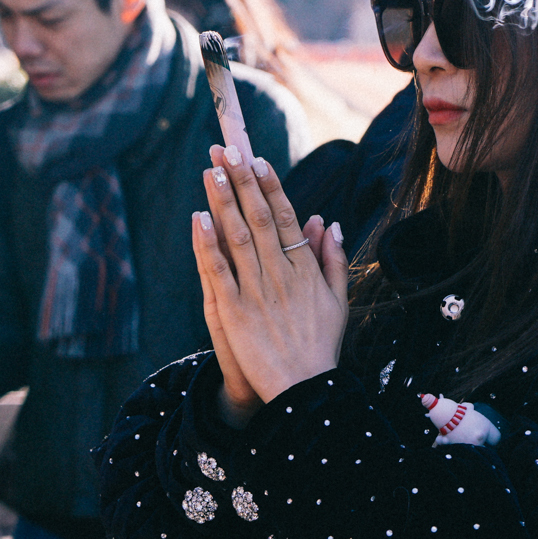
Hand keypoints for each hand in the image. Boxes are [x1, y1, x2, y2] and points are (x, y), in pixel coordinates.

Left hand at [192, 145, 347, 420]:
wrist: (304, 391)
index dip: (269, 186)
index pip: (284, 217)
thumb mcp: (338, 301)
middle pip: (258, 217)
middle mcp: (281, 273)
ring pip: (237, 236)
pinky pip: (219, 270)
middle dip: (242, 180)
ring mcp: (256, 290)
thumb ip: (333, 259)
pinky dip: (208, 243)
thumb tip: (327, 220)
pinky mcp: (233, 311)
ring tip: (211, 170)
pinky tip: (199, 217)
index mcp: (304, 269)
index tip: (257, 160)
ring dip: (223, 200)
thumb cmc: (320, 346)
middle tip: (227, 148)